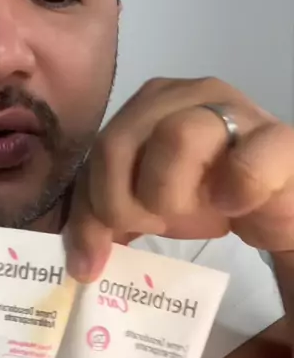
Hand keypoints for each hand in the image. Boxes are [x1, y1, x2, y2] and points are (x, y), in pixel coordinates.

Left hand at [66, 76, 293, 281]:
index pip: (97, 151)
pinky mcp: (278, 140)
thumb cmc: (209, 194)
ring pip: (177, 136)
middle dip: (121, 202)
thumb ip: (105, 218)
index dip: (91, 208)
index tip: (99, 255)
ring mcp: (236, 110)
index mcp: (148, 104)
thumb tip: (82, 263)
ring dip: (169, 194)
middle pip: (119, 141)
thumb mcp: (146, 205)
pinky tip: (232, 205)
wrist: (278, 201)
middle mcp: (187, 94)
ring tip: (189, 213)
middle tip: (150, 227)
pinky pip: (249, 160)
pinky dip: (234, 189)